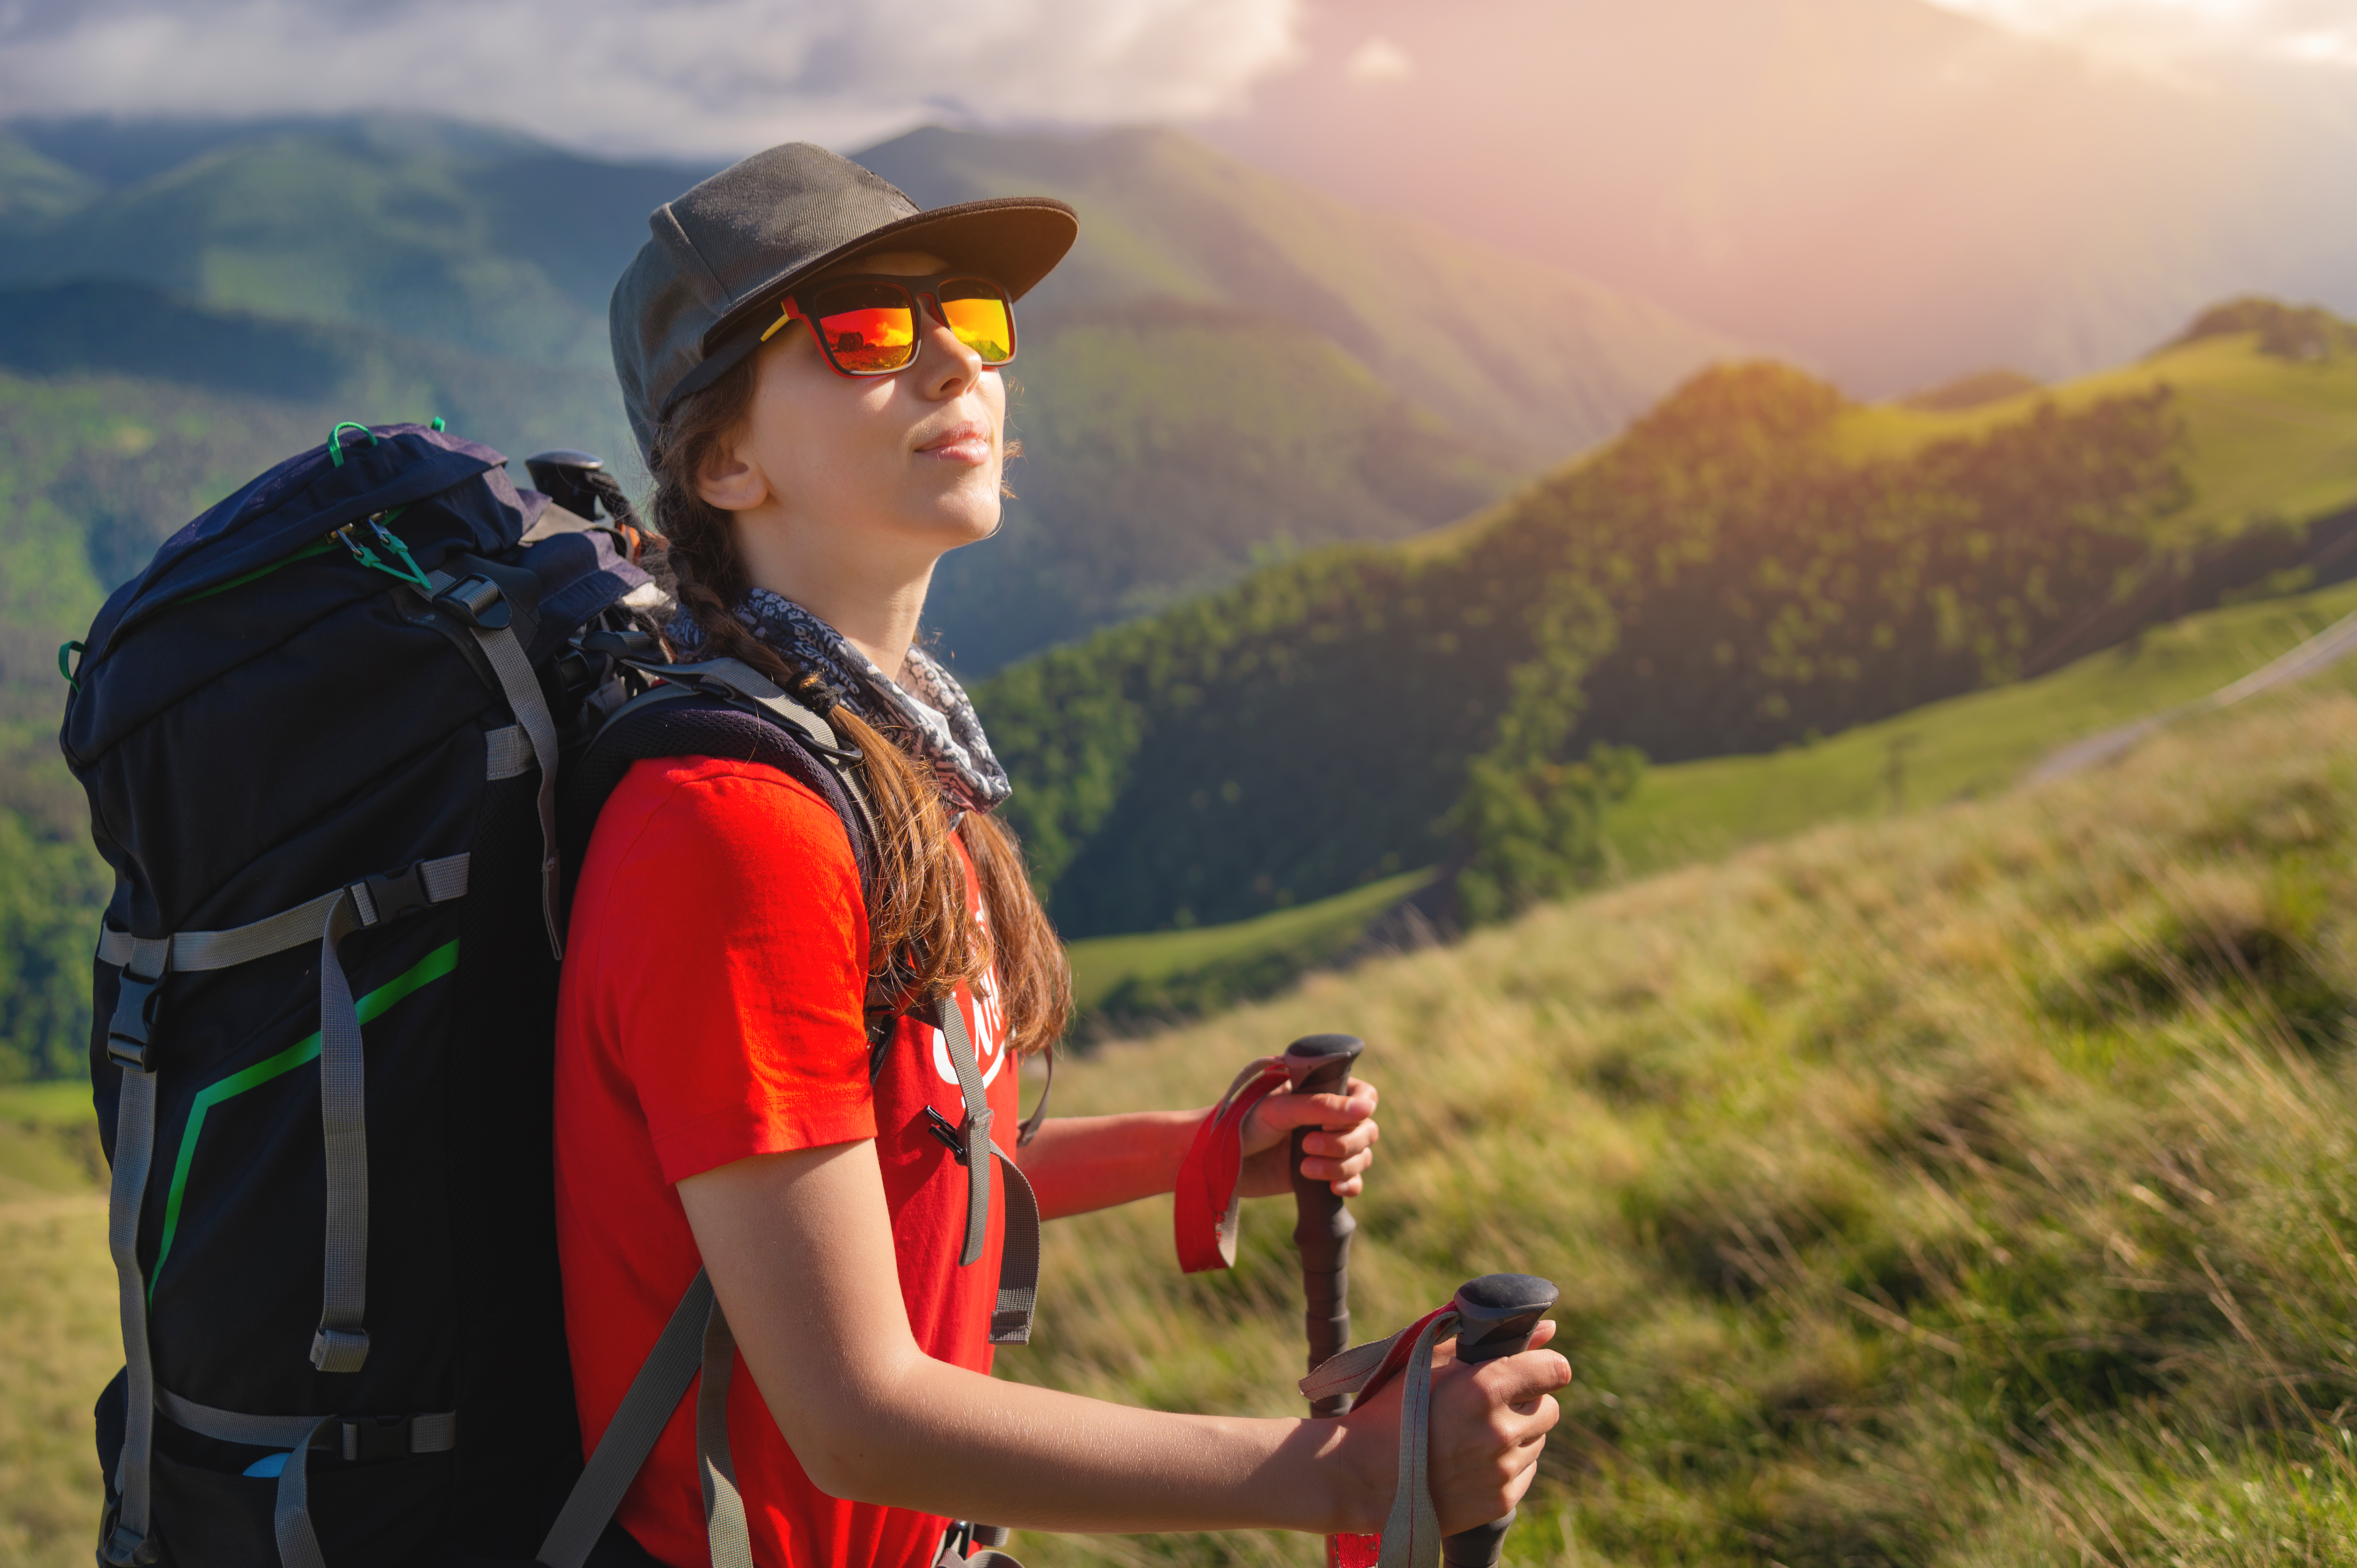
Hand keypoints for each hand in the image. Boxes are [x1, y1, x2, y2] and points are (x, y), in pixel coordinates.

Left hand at [1237, 1076, 1379, 1197]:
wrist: (1212, 1162)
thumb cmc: (1238, 1123)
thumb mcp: (1279, 1109)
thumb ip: (1321, 1106)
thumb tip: (1367, 1108)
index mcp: (1317, 1089)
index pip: (1362, 1093)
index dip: (1360, 1108)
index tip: (1341, 1120)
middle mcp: (1325, 1117)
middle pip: (1365, 1129)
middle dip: (1344, 1142)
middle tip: (1308, 1146)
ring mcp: (1323, 1146)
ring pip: (1361, 1156)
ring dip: (1342, 1165)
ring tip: (1306, 1168)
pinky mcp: (1318, 1174)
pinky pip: (1351, 1181)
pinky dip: (1349, 1184)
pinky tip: (1333, 1188)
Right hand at [1329, 1320, 1568, 1535]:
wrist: (1363, 1475)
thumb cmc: (1394, 1410)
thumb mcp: (1434, 1363)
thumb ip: (1491, 1342)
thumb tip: (1548, 1330)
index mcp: (1485, 1389)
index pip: (1554, 1371)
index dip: (1547, 1367)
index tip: (1537, 1369)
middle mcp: (1500, 1431)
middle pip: (1548, 1409)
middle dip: (1527, 1401)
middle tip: (1492, 1404)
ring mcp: (1502, 1471)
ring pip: (1537, 1442)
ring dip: (1517, 1434)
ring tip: (1474, 1434)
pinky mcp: (1500, 1501)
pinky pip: (1525, 1473)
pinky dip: (1508, 1465)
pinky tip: (1473, 1460)